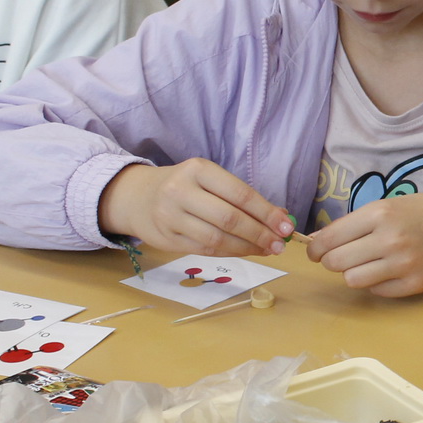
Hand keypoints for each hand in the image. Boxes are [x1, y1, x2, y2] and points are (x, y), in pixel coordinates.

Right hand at [98, 159, 294, 256]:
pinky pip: (205, 250)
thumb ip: (243, 198)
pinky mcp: (166, 239)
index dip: (266, 213)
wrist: (136, 197)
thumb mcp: (211, 181)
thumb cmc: (185, 186)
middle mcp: (181, 191)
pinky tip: (245, 251)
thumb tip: (282, 217)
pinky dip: (230, 253)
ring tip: (267, 250)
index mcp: (198, 170)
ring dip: (247, 248)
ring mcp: (170, 216)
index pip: (240, 193)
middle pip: (229, 218)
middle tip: (279, 244)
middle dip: (260, 234)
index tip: (286, 226)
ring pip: (217, 239)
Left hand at [306, 193, 422, 297]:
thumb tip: (318, 242)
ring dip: (354, 273)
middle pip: (336, 263)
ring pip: (353, 280)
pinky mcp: (415, 284)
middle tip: (340, 257)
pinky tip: (388, 270)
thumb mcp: (388, 206)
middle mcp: (390, 239)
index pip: (329, 239)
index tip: (315, 251)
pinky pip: (377, 291)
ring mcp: (404, 264)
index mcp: (380, 214)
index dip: (315, 248)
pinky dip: (377, 283)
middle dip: (332, 261)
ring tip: (366, 263)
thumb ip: (354, 224)